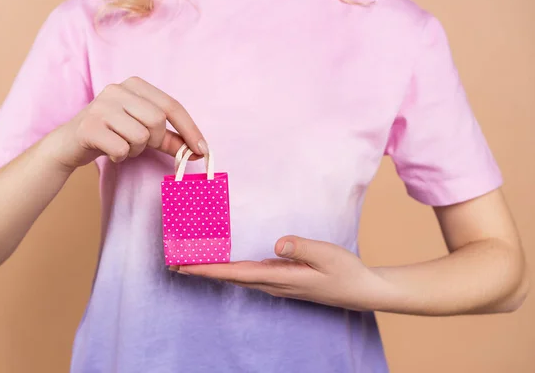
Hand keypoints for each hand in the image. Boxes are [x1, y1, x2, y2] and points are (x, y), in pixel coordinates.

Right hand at [45, 77, 206, 170]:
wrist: (69, 144)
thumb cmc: (111, 135)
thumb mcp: (142, 133)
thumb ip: (169, 138)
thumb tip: (197, 150)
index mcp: (135, 85)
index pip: (172, 105)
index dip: (190, 129)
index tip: (203, 150)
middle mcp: (117, 89)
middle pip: (157, 121)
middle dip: (154, 140)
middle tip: (138, 145)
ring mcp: (101, 105)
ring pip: (140, 136)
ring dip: (134, 150)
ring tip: (120, 146)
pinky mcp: (89, 126)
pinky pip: (121, 149)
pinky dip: (120, 157)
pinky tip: (109, 151)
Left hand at [173, 236, 390, 310]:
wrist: (361, 291)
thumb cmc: (345, 272)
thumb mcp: (327, 255)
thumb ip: (302, 247)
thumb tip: (278, 243)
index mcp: (280, 278)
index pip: (236, 273)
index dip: (208, 270)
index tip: (183, 267)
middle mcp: (273, 284)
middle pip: (230, 277)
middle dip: (202, 271)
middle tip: (174, 263)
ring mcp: (277, 284)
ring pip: (238, 277)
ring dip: (214, 271)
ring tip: (192, 262)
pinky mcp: (282, 280)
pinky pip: (248, 275)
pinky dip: (230, 269)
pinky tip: (226, 263)